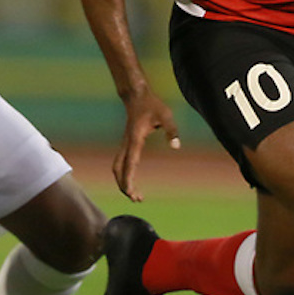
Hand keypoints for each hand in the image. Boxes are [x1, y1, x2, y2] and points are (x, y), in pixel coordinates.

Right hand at [113, 86, 180, 201]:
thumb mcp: (166, 115)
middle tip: (136, 199)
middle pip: (119, 169)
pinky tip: (132, 179)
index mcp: (135, 139)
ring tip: (134, 194)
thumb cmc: (152, 105)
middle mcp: (127, 143)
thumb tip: (176, 147)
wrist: (136, 96)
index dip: (128, 180)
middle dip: (124, 185)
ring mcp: (125, 143)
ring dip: (123, 180)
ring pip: (118, 166)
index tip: (131, 193)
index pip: (129, 164)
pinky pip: (121, 162)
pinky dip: (124, 173)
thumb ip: (171, 130)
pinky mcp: (127, 143)